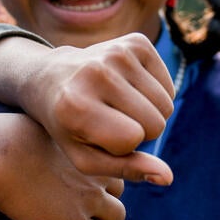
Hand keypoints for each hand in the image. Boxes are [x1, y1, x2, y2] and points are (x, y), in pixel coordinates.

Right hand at [0, 112, 126, 219]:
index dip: (101, 177)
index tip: (88, 184)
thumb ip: (53, 139)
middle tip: (88, 208)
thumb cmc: (4, 139)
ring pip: (115, 218)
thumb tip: (43, 142)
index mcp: (86, 150)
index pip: (110, 165)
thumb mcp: (38, 127)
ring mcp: (88, 201)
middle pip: (118, 191)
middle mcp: (94, 175)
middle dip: (106, 199)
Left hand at [8, 33, 175, 185]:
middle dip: (140, 131)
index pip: (132, 140)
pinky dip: (154, 94)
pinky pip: (169, 86)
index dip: (121, 146)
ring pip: (167, 105)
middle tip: (111, 121)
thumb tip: (167, 177)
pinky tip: (127, 90)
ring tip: (118, 107)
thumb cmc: (68, 125)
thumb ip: (125, 170)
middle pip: (156, 123)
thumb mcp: (84, 156)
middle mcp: (97, 73)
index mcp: (77, 105)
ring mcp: (117, 52)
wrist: (50, 78)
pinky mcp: (136, 42)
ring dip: (148, 113)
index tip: (99, 136)